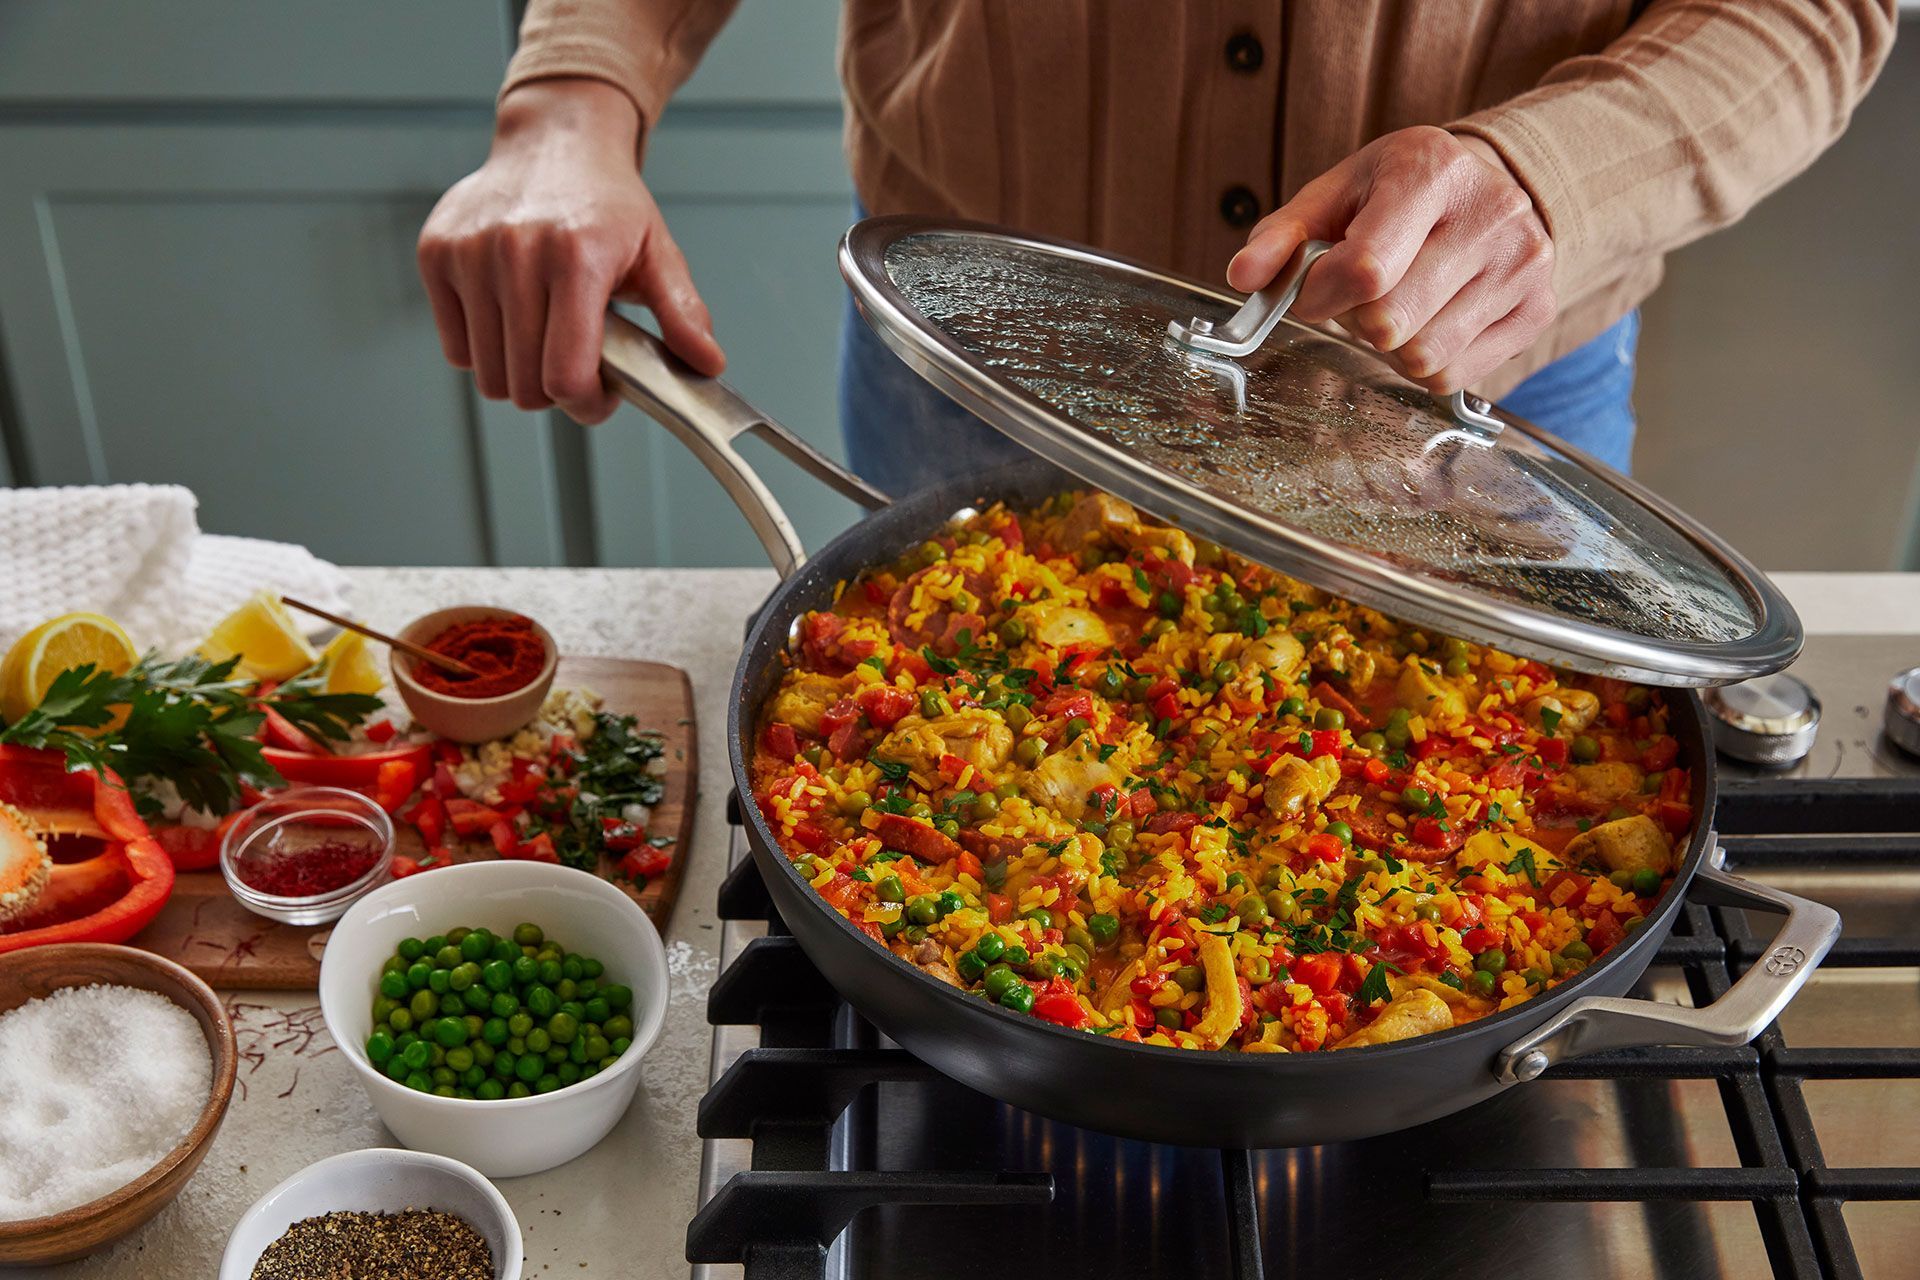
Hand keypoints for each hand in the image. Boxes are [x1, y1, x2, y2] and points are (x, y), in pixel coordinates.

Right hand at [417, 78, 723, 424]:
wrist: (555, 142)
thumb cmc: (607, 203)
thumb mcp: (658, 253)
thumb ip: (683, 313)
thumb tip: (708, 363)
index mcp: (577, 257)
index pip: (564, 375)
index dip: (585, 405)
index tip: (600, 397)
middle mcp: (515, 251)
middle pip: (524, 385)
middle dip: (556, 393)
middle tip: (576, 365)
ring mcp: (469, 252)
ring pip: (487, 373)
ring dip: (519, 374)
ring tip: (546, 339)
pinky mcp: (435, 253)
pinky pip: (455, 348)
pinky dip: (484, 350)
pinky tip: (512, 320)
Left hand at [1227, 126, 1553, 394]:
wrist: (1487, 186)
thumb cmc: (1394, 195)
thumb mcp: (1334, 194)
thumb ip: (1282, 236)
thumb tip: (1244, 277)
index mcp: (1432, 169)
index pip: (1366, 269)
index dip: (1322, 296)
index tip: (1312, 292)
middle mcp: (1491, 212)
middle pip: (1391, 322)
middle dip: (1357, 319)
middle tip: (1361, 294)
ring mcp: (1523, 263)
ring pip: (1423, 357)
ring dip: (1391, 347)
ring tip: (1399, 303)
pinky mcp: (1537, 310)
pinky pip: (1454, 376)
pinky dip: (1426, 363)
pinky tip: (1430, 320)